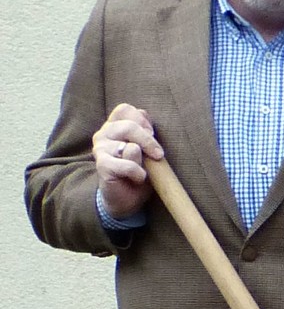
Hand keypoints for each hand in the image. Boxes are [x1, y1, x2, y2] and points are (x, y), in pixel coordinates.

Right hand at [91, 104, 163, 220]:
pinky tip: (138, 178)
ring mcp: (100, 149)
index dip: (142, 120)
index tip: (152, 134)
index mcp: (114, 126)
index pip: (125, 109)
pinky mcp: (102, 165)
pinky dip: (138, 173)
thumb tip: (148, 129)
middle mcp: (103, 134)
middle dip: (149, 141)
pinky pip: (128, 165)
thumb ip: (146, 135)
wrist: (126, 198)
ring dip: (144, 160)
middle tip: (158, 155)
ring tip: (143, 169)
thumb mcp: (146, 150)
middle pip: (130, 125)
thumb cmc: (139, 171)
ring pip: (131, 145)